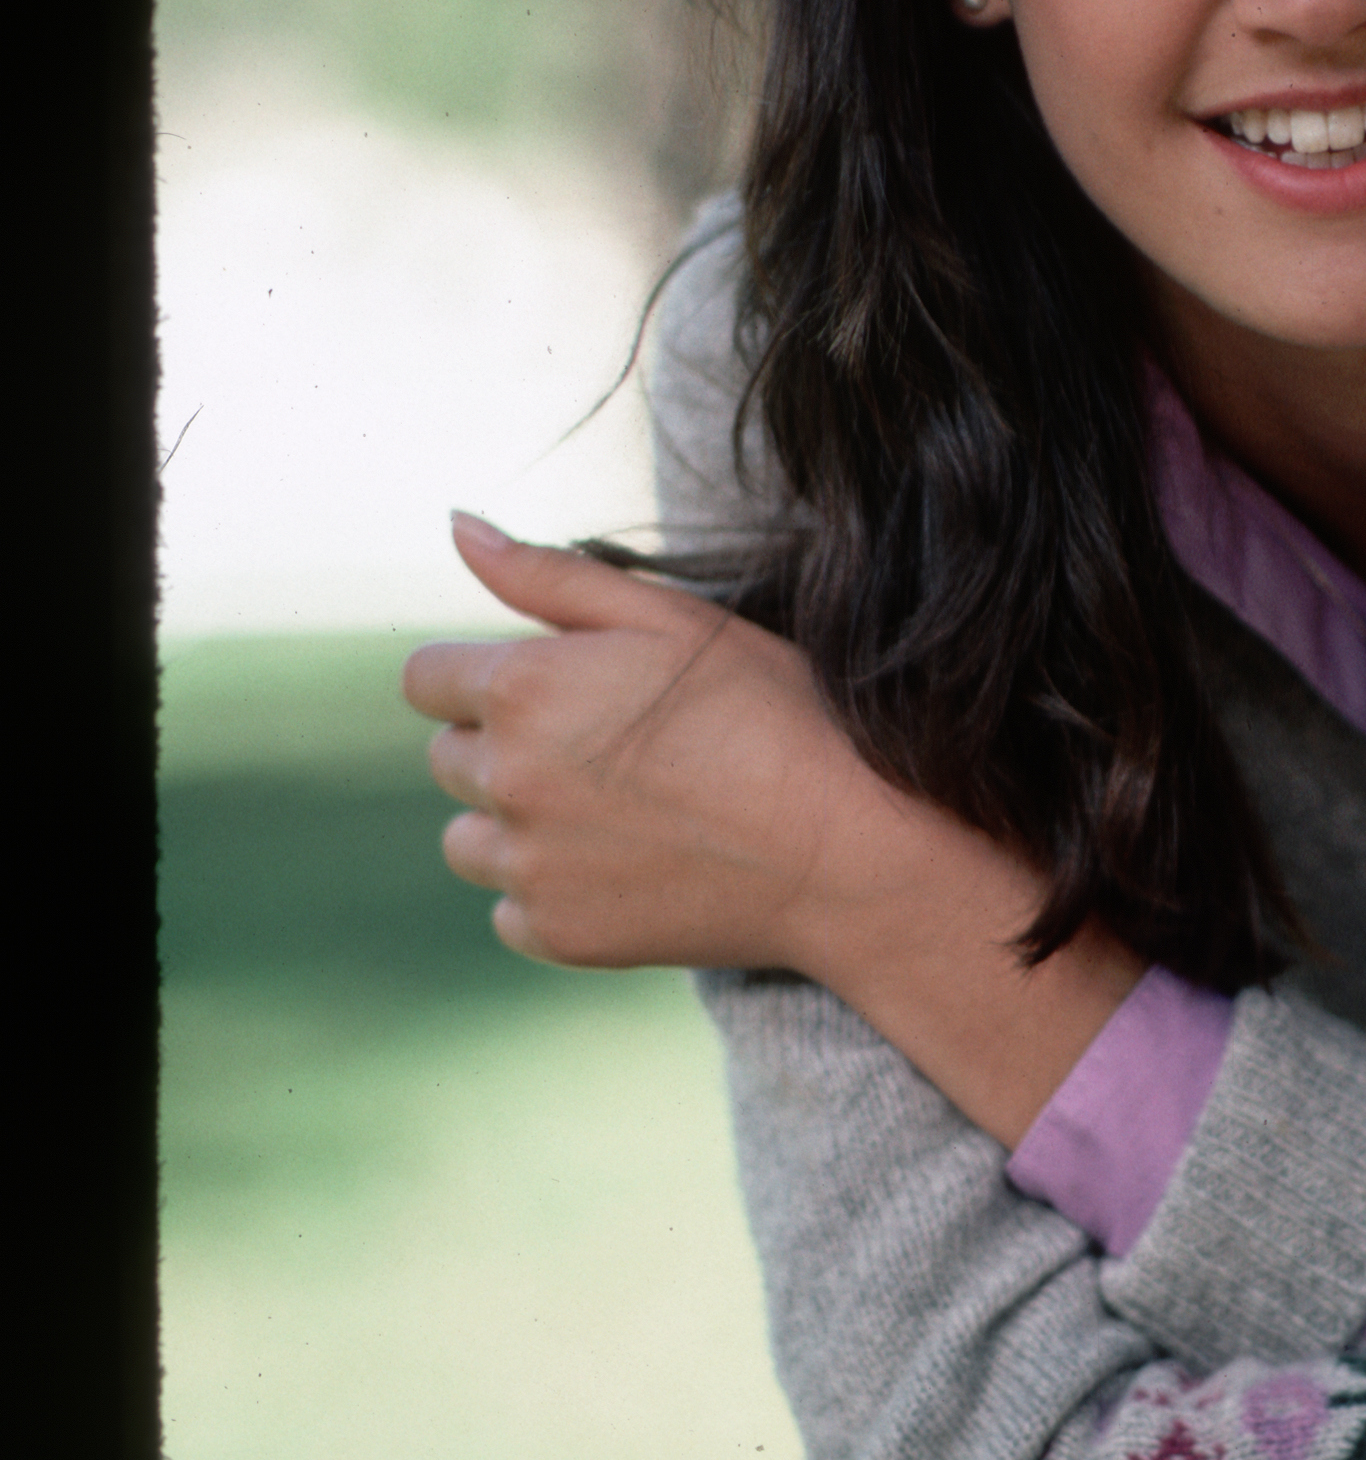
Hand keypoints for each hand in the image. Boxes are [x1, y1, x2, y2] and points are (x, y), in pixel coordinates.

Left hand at [402, 515, 1142, 1144]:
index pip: (426, 679)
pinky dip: (552, 892)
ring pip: (469, 840)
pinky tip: (630, 868)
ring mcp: (527, 866)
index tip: (554, 691)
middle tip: (609, 749)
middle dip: (505, 746)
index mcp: (523, 688)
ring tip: (616, 813)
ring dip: (515, 824)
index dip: (483, 677)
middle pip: (449, 758)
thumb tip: (456, 526)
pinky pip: (511, 910)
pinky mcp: (555, 933)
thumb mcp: (671, 619)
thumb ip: (550, 574)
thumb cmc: (773, 714)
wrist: (845, 850)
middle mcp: (506, 780)